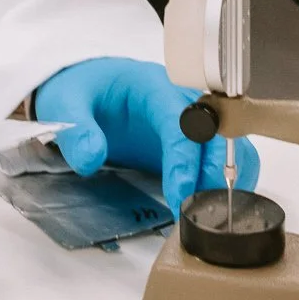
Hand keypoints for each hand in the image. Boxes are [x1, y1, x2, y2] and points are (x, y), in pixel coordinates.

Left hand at [34, 56, 260, 217]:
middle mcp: (183, 100)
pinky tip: (215, 205)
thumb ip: (76, 130)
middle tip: (198, 211)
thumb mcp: (66, 103)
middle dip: (213, 173)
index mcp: (153, 86)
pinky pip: (227, 158)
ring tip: (209, 213)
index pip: (181, 122)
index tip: (180, 195)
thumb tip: (91, 158)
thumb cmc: (83, 91)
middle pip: (217, 133)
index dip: (184, 160)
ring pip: (232, 145)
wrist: (91, 86)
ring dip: (227, 178)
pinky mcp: (196, 142)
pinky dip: (231, 180)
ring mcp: (194, 120)